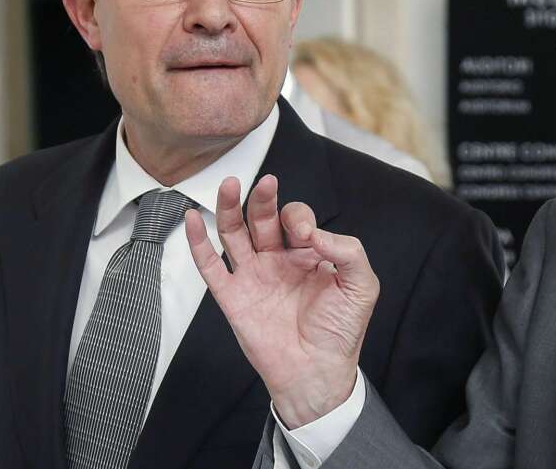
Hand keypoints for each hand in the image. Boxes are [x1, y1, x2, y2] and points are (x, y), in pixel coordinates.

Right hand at [185, 174, 379, 427]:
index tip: (307, 236)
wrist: (318, 372)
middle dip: (263, 199)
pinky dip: (199, 242)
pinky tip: (193, 218)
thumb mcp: (362, 285)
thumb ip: (347, 251)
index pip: (297, 219)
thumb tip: (315, 233)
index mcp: (309, 252)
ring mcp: (253, 276)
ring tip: (230, 184)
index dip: (300, 219)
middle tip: (266, 183)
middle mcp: (278, 259)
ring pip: (234, 233)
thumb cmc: (341, 330)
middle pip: (263, 218)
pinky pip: (210, 265)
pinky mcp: (232, 296)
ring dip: (230, 208)